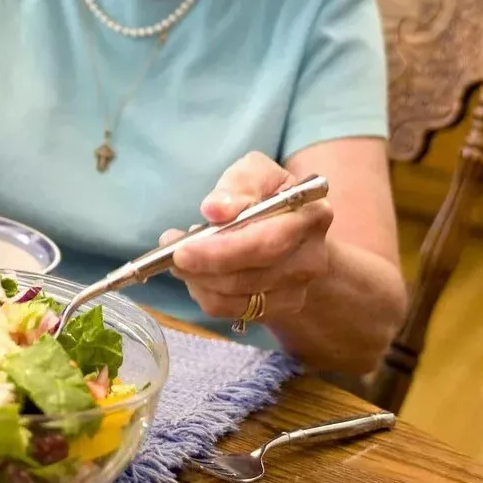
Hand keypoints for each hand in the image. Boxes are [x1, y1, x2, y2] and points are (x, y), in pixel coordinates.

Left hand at [161, 152, 333, 322]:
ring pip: (236, 297)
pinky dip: (205, 293)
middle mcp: (310, 259)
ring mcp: (297, 290)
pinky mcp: (279, 309)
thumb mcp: (258, 172)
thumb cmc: (270, 196)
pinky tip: (196, 273)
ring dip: (199, 280)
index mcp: (311, 217)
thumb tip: (215, 210)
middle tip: (171, 254)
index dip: (222, 250)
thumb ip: (239, 183)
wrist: (296, 232)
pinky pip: (231, 310)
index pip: (266, 242)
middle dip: (203, 268)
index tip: (183, 248)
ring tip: (181, 257)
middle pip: (250, 276)